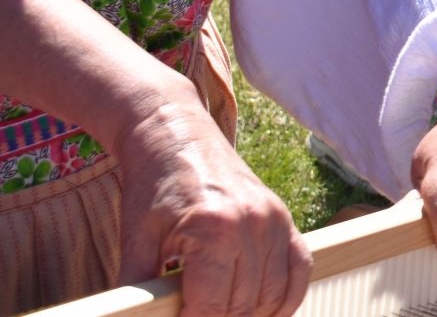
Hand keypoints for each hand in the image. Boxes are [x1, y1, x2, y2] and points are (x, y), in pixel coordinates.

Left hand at [115, 96, 309, 316]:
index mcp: (214, 230)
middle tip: (193, 313)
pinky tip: (265, 312)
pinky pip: (300, 271)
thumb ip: (140, 291)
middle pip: (243, 306)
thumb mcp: (135, 242)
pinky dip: (285, 299)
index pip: (212, 308)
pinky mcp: (285, 218)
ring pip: (272, 295)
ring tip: (222, 312)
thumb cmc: (152, 190)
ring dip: (249, 315)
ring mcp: (275, 220)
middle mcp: (253, 225)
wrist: (177, 138)